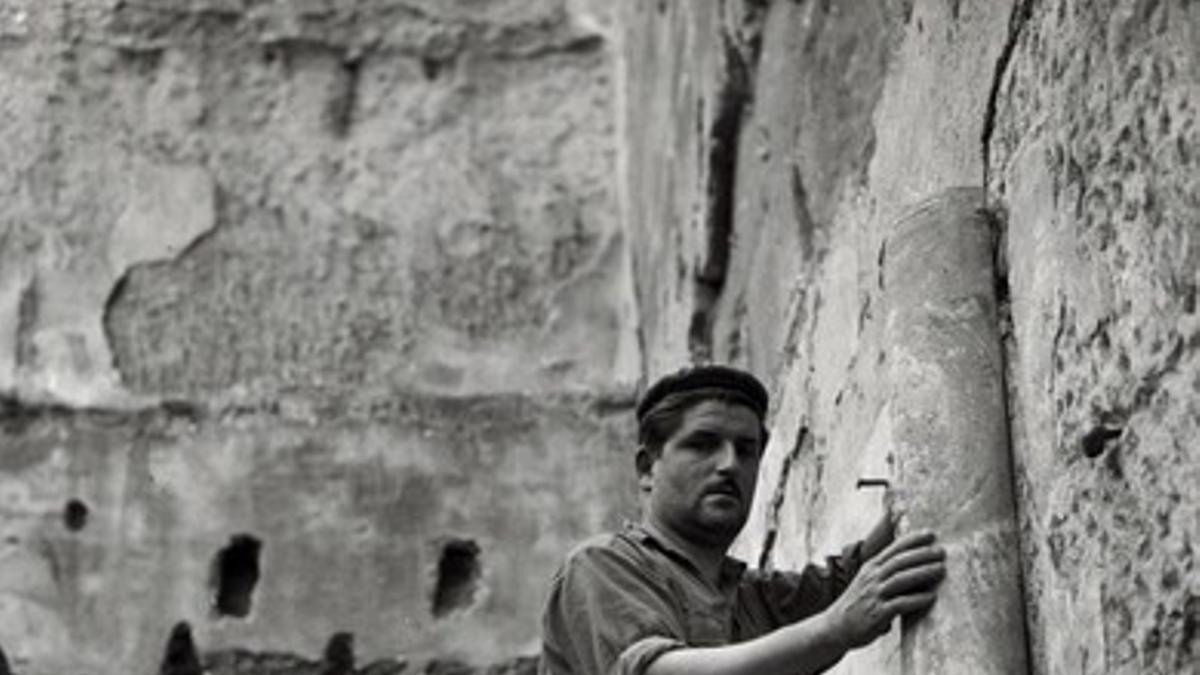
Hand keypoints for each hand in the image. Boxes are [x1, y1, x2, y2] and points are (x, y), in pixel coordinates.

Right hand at [824, 531, 945, 649]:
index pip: (893, 549)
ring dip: (922, 572)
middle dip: (922, 554)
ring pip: (900, 579)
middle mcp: (872, 578)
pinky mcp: (877, 613)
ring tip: (941, 569)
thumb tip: (913, 563)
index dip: (912, 540)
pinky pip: (900, 603)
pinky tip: (931, 597)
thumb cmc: (858, 603)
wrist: (836, 626)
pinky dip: (917, 599)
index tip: (931, 534)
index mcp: (871, 567)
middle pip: (899, 561)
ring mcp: (874, 595)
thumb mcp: (867, 580)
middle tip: (941, 551)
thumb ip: (885, 570)